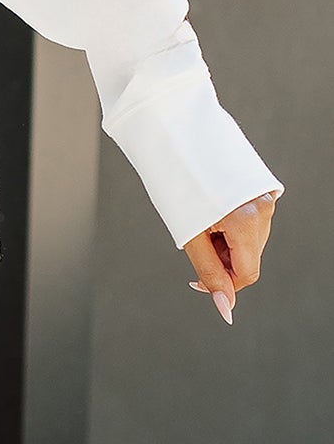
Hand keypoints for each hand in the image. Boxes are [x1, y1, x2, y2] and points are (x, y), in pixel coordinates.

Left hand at [183, 191, 278, 324]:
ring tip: (205, 221)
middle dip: (224, 260)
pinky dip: (235, 226)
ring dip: (229, 243)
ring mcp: (266, 196)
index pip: (248, 273)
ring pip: (252, 240)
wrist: (175, 135)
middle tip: (197, 240)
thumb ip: (209, 272)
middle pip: (250, 257)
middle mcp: (263, 208)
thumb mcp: (189, 234)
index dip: (224, 283)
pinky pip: (254, 221)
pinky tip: (216, 211)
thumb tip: (226, 308)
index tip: (199, 279)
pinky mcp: (262, 188)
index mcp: (247, 220)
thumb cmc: (177, 183)